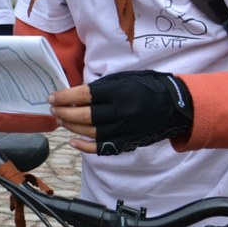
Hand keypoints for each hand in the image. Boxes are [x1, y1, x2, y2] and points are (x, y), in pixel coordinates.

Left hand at [50, 70, 192, 155]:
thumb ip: (101, 87)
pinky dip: (85, 147)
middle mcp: (121, 112)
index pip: (84, 95)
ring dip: (71, 128)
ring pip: (90, 132)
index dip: (64, 97)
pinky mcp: (128, 142)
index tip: (51, 98)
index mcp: (119, 91)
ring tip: (61, 121)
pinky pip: (103, 148)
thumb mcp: (124, 78)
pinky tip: (73, 142)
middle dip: (64, 113)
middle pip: (85, 116)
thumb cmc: (147, 87)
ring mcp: (125, 129)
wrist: (176, 106)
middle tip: (53, 110)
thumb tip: (73, 94)